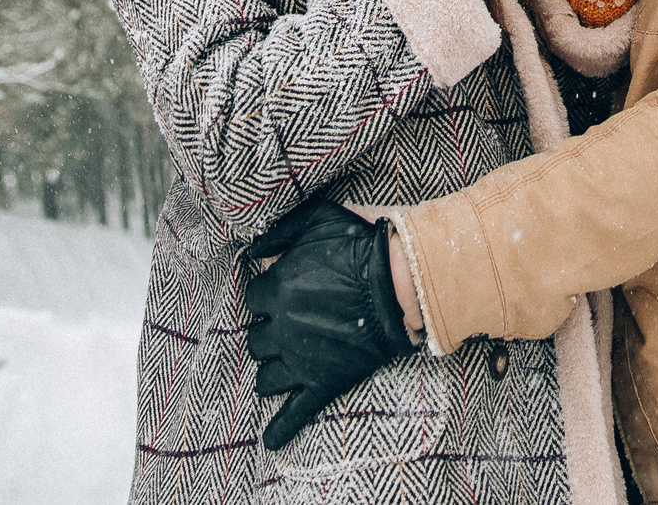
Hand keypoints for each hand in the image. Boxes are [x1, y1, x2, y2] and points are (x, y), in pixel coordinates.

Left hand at [243, 199, 413, 450]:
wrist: (405, 281)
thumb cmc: (364, 243)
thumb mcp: (320, 216)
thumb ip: (279, 230)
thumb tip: (251, 250)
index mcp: (276, 289)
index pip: (253, 299)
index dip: (269, 295)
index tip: (284, 292)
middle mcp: (281, 328)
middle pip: (256, 340)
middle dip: (270, 332)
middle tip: (292, 325)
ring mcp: (302, 359)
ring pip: (266, 376)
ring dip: (273, 369)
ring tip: (286, 363)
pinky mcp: (325, 382)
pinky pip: (295, 412)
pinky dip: (280, 429)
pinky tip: (271, 440)